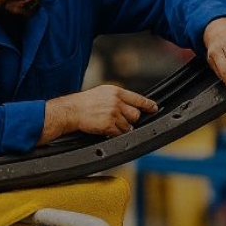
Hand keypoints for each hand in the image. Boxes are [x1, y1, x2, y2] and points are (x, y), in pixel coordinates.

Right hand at [42, 85, 158, 141]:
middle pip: (135, 115)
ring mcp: (113, 113)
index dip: (148, 105)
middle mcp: (116, 102)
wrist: (71, 110)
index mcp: (116, 92)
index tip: (154, 108)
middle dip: (131, 119)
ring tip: (109, 123)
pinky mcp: (108, 125)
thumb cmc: (85, 102)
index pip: (138, 99)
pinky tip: (106, 129)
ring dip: (122, 128)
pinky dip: (115, 134)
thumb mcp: (102, 92)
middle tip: (121, 119)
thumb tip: (132, 104)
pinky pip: (120, 133)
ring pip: (128, 126)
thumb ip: (118, 97)